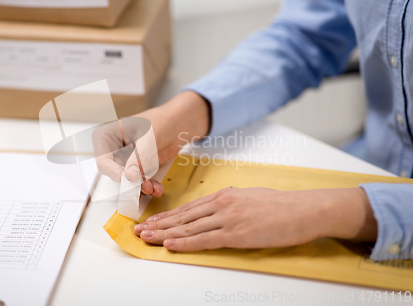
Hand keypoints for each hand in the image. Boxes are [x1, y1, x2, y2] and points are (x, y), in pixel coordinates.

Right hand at [93, 91, 209, 195]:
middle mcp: (111, 149)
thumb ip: (140, 157)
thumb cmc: (162, 121)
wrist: (178, 124)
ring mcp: (124, 159)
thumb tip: (130, 175)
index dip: (115, 172)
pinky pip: (138, 181)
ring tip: (153, 187)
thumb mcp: (150, 137)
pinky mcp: (135, 167)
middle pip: (114, 172)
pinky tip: (157, 187)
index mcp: (106, 135)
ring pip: (127, 180)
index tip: (129, 180)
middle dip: (131, 182)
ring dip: (141, 186)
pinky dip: (148, 185)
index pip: (103, 160)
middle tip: (144, 186)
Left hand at [134, 187, 376, 250]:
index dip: (168, 216)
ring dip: (164, 234)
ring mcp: (227, 218)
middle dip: (159, 225)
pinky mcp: (236, 234)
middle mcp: (221, 204)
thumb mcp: (249, 197)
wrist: (302, 209)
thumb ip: (230, 204)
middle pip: (183, 217)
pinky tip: (170, 245)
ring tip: (146, 238)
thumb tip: (217, 211)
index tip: (153, 221)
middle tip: (140, 230)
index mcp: (224, 195)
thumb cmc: (280, 205)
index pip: (188, 208)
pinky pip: (204, 239)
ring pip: (188, 228)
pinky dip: (184, 243)